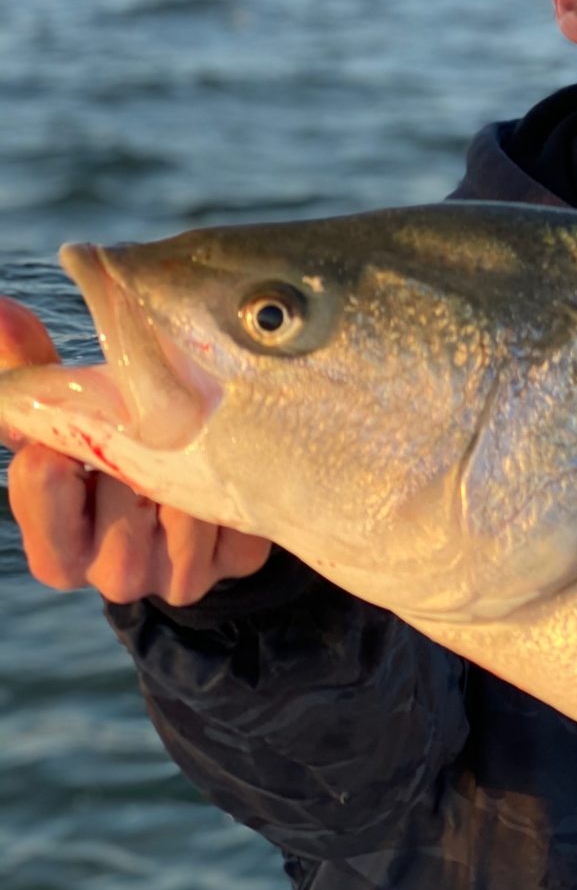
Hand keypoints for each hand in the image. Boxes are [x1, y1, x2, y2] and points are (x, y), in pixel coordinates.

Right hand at [0, 297, 269, 605]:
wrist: (201, 497)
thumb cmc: (118, 448)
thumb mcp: (70, 420)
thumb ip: (31, 374)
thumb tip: (2, 313)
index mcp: (59, 551)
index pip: (40, 499)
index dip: (50, 462)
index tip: (63, 436)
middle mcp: (114, 574)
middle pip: (120, 506)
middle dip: (133, 454)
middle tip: (149, 424)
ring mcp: (179, 576)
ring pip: (185, 513)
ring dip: (193, 466)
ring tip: (195, 439)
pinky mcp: (236, 563)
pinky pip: (239, 521)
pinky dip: (237, 484)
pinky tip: (233, 464)